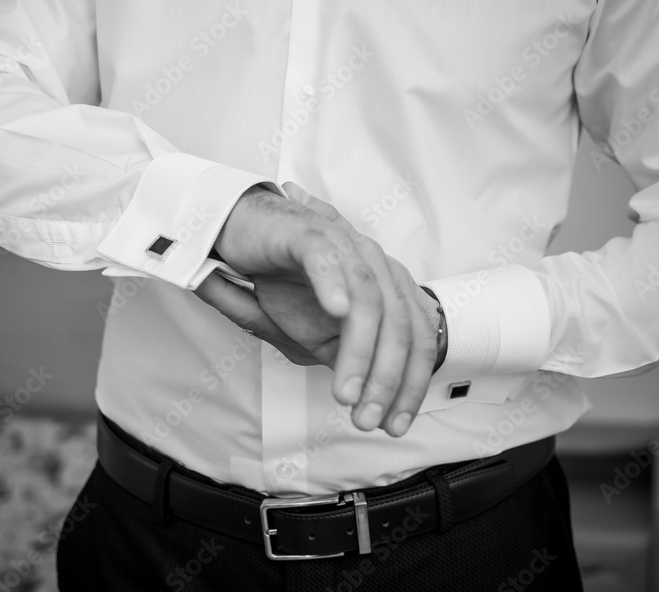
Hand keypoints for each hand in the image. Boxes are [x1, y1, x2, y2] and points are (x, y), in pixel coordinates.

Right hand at [196, 183, 440, 436]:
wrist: (242, 233)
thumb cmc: (282, 280)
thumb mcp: (318, 333)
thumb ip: (347, 357)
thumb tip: (368, 400)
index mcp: (386, 286)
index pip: (415, 337)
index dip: (410, 384)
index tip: (393, 425)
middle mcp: (374, 264)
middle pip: (398, 324)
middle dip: (387, 379)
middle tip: (366, 418)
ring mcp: (345, 247)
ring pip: (368, 302)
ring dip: (361, 352)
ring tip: (346, 391)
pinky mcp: (310, 233)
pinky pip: (327, 260)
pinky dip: (334, 286)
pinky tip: (336, 313)